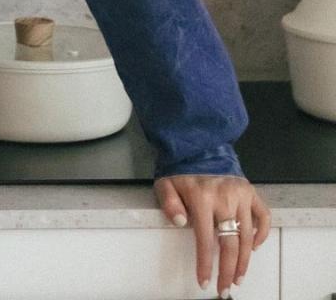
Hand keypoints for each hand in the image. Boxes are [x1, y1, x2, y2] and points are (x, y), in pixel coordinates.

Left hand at [153, 173, 271, 293]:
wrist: (196, 144)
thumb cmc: (179, 168)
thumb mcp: (165, 183)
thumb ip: (170, 203)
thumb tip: (180, 223)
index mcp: (202, 198)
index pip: (205, 240)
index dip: (206, 264)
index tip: (205, 282)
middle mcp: (224, 198)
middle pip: (230, 243)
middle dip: (228, 270)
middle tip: (225, 287)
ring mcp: (240, 194)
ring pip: (246, 235)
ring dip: (244, 260)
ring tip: (238, 276)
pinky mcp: (250, 190)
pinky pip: (263, 216)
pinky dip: (261, 233)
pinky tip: (253, 247)